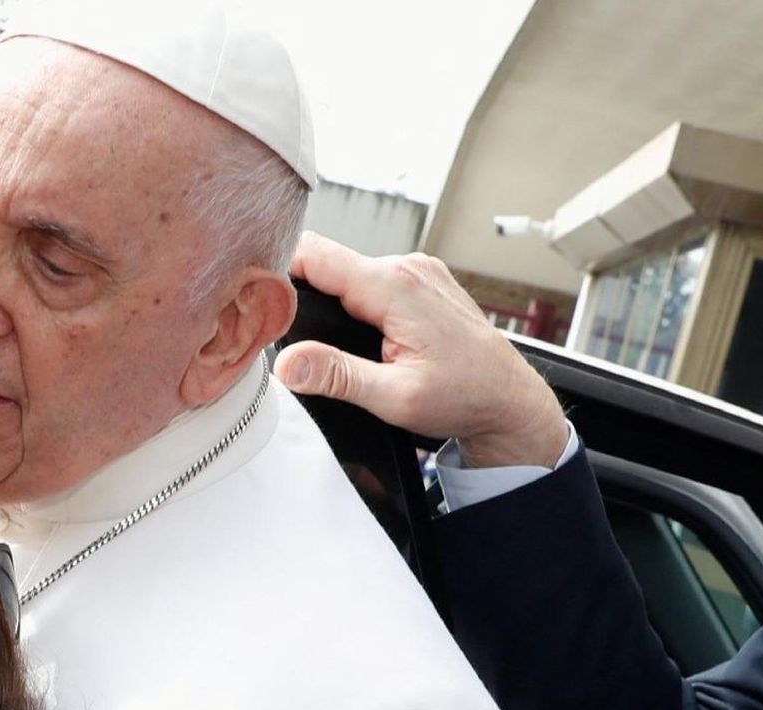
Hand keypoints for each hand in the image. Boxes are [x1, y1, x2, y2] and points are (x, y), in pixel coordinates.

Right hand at [274, 232, 569, 468]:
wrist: (512, 403)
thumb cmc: (466, 398)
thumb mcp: (395, 398)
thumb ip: (337, 375)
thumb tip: (287, 363)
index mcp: (396, 287)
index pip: (314, 254)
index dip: (275, 268)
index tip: (250, 294)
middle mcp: (406, 268)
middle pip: (327, 261)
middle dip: (297, 288)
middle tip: (273, 325)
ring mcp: (416, 271)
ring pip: (347, 269)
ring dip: (325, 296)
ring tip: (311, 334)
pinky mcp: (420, 281)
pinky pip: (369, 277)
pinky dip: (350, 298)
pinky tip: (347, 329)